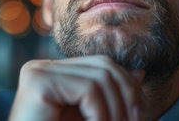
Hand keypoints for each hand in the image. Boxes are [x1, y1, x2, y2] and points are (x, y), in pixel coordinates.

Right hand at [8, 55, 147, 120]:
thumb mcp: (91, 118)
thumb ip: (110, 97)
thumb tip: (139, 72)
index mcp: (53, 73)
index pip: (101, 64)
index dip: (127, 84)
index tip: (140, 111)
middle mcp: (43, 66)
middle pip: (103, 65)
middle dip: (126, 94)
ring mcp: (38, 71)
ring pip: (99, 77)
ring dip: (114, 111)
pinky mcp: (38, 81)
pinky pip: (87, 89)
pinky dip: (101, 115)